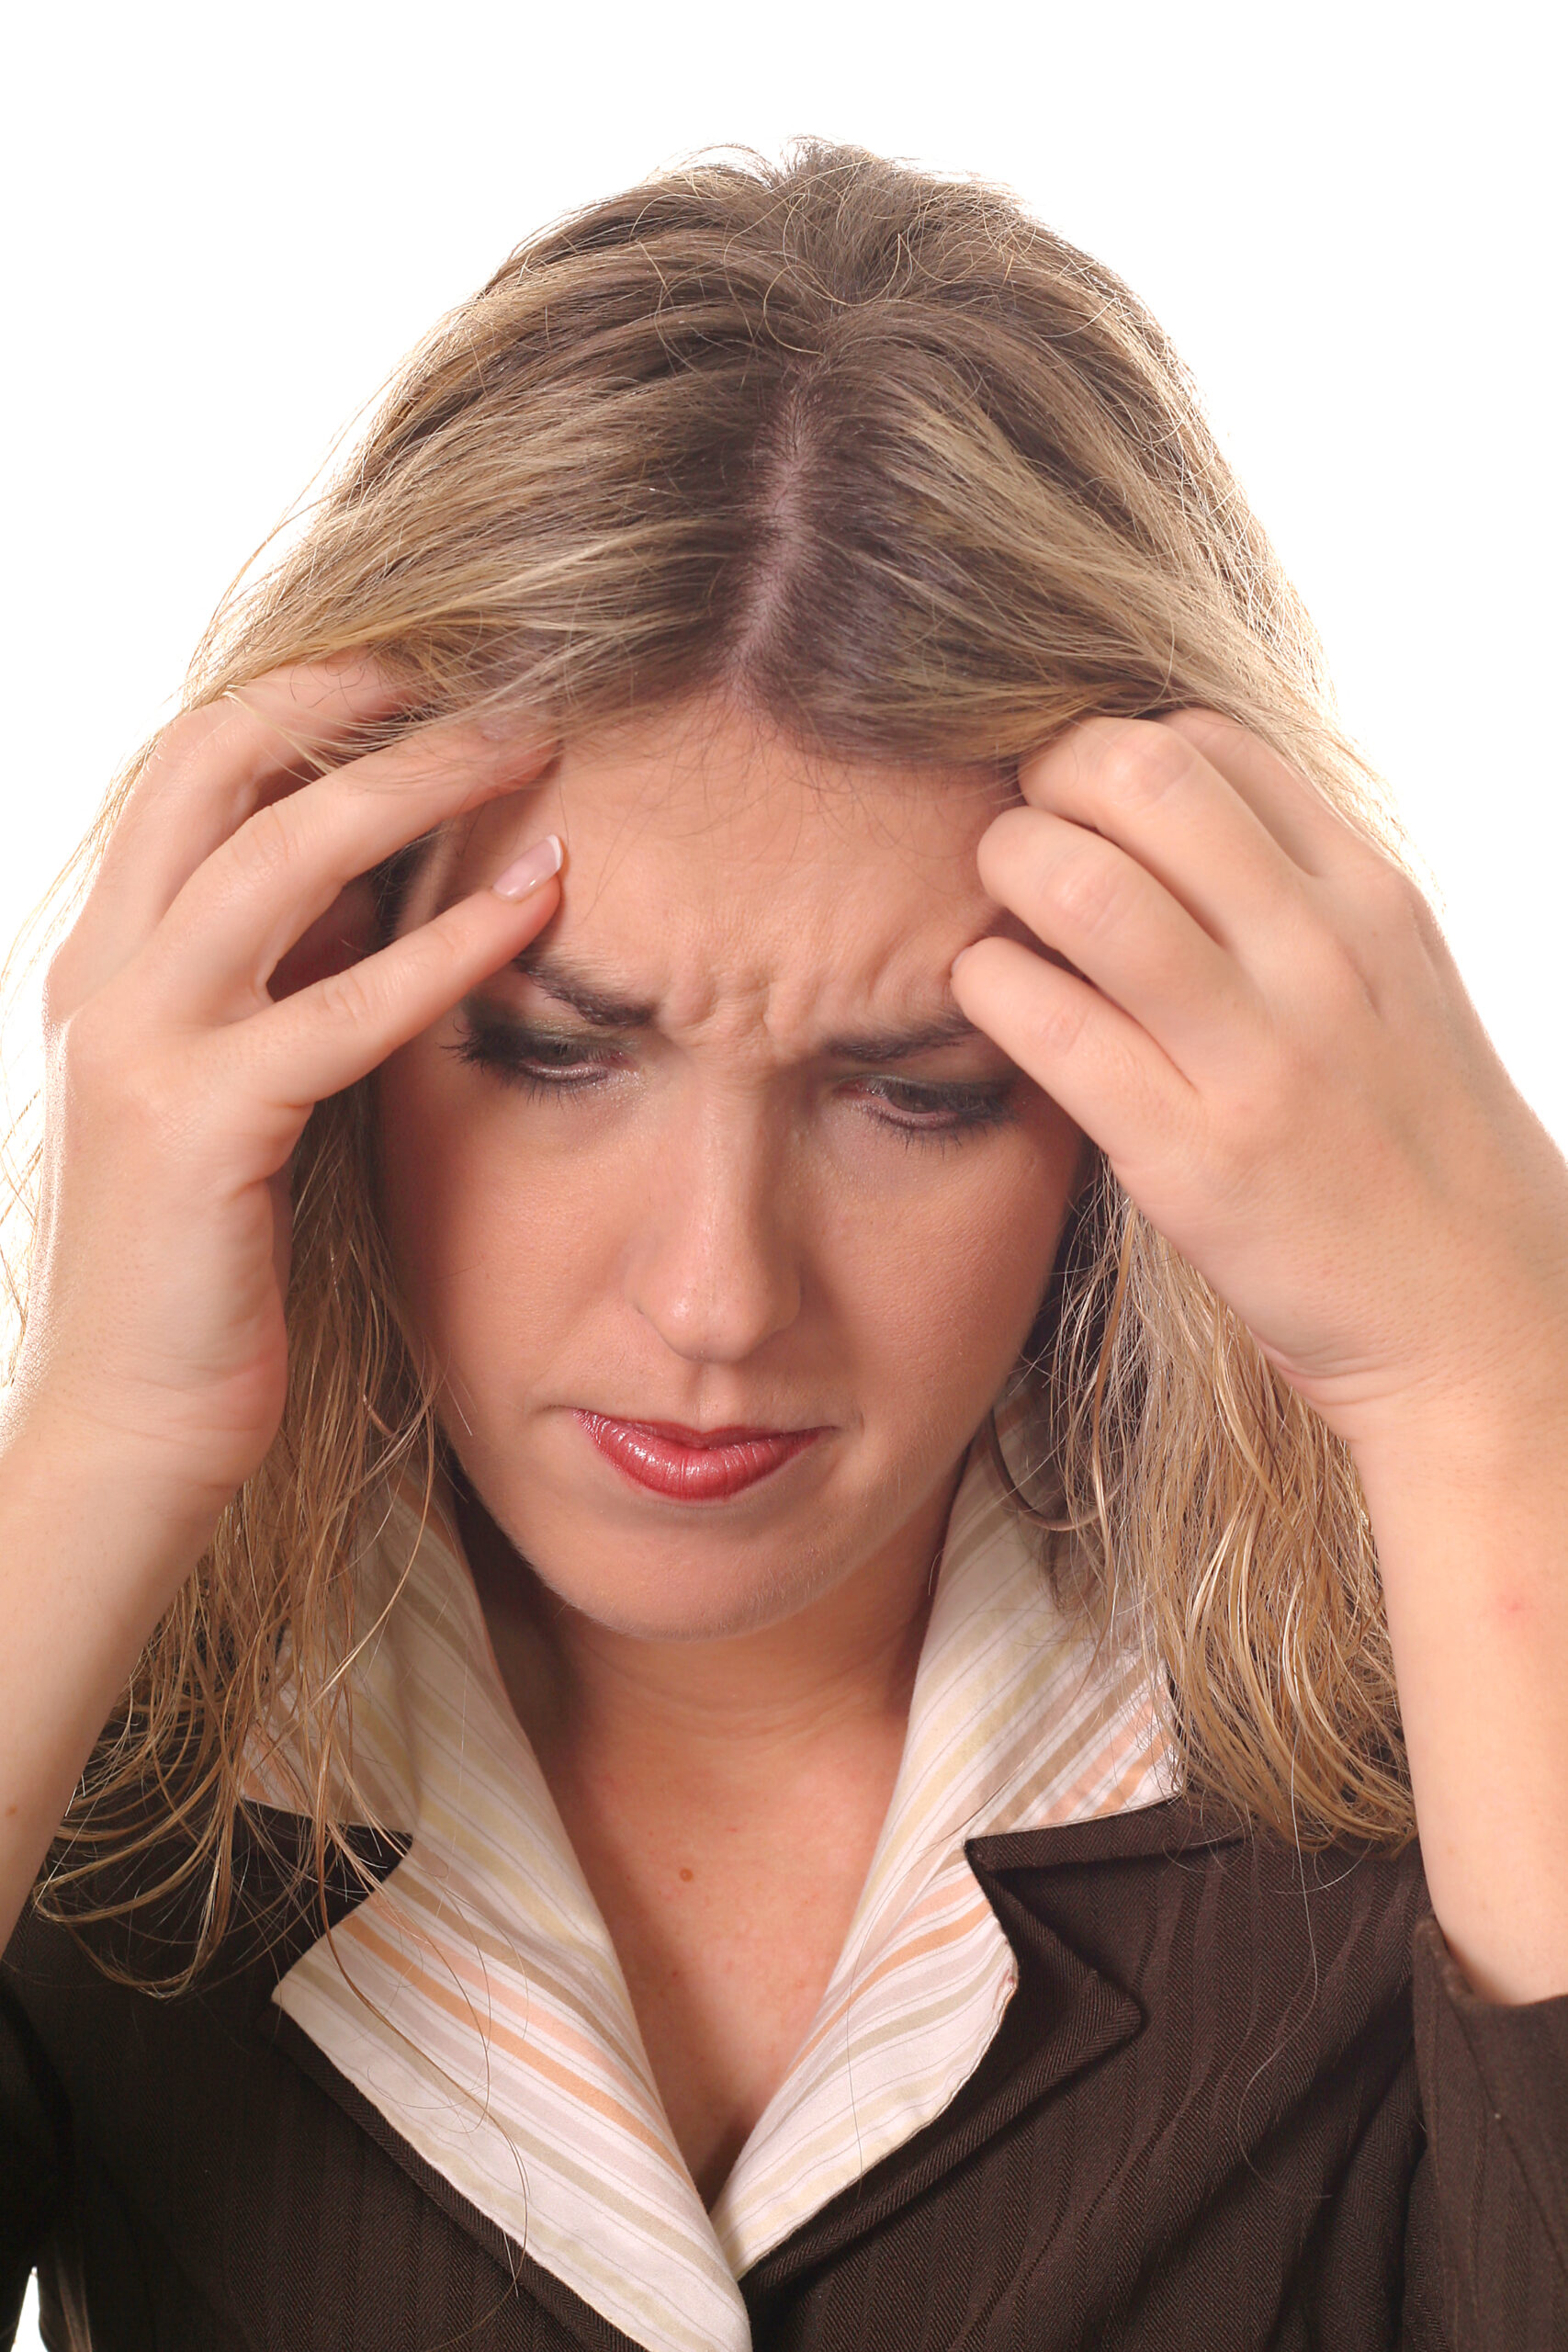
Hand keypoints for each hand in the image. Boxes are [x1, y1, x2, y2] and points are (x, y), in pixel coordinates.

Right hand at [8, 662, 561, 1567]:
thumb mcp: (249, 1084)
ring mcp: (138, 1046)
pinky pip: (340, 1007)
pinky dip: (447, 945)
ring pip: (279, 859)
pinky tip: (538, 904)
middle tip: (491, 663)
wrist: (138, 1424)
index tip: (426, 658)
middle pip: (218, 765)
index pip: (193, 768)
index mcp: (109, 957)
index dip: (304, 695)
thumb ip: (292, 977)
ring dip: (415, 784)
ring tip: (531, 743)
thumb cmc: (218, 1260)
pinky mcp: (199, 1128)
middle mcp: (104, 977)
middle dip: (356, 697)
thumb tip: (386, 879)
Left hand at [951, 711, 1567, 1457]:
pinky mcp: (1193, 1159)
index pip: (1209, 742)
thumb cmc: (1414, 1150)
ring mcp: (1261, 1056)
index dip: (1111, 750)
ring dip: (1005, 873)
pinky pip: (1049, 1025)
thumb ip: (1300, 902)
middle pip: (1141, 777)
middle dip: (1045, 783)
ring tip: (993, 914)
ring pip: (1083, 887)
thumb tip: (1167, 827)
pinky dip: (986, 987)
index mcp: (1371, 898)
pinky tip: (986, 1000)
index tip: (1074, 802)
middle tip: (1016, 837)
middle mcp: (1322, 956)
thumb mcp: (1396, 986)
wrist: (1479, 1320)